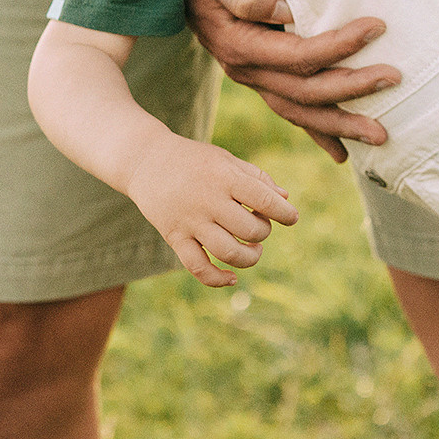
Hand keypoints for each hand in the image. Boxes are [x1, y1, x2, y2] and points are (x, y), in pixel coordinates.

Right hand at [122, 130, 300, 286]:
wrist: (146, 160)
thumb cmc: (195, 159)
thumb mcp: (227, 159)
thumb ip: (257, 178)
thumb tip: (285, 199)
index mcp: (225, 177)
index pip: (263, 199)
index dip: (283, 213)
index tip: (291, 218)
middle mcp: (208, 201)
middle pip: (249, 230)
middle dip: (263, 233)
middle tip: (260, 226)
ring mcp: (190, 221)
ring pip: (228, 252)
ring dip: (249, 257)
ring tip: (254, 250)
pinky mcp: (174, 237)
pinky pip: (197, 267)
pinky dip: (217, 279)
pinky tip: (232, 277)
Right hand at [187, 0, 398, 162]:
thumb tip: (287, 10)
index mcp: (241, 47)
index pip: (299, 54)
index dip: (340, 44)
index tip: (377, 27)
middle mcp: (248, 73)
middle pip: (307, 92)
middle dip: (353, 88)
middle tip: (395, 78)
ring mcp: (255, 83)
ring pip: (302, 113)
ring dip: (342, 124)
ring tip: (381, 134)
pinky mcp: (263, 84)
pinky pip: (293, 115)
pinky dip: (318, 133)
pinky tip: (343, 151)